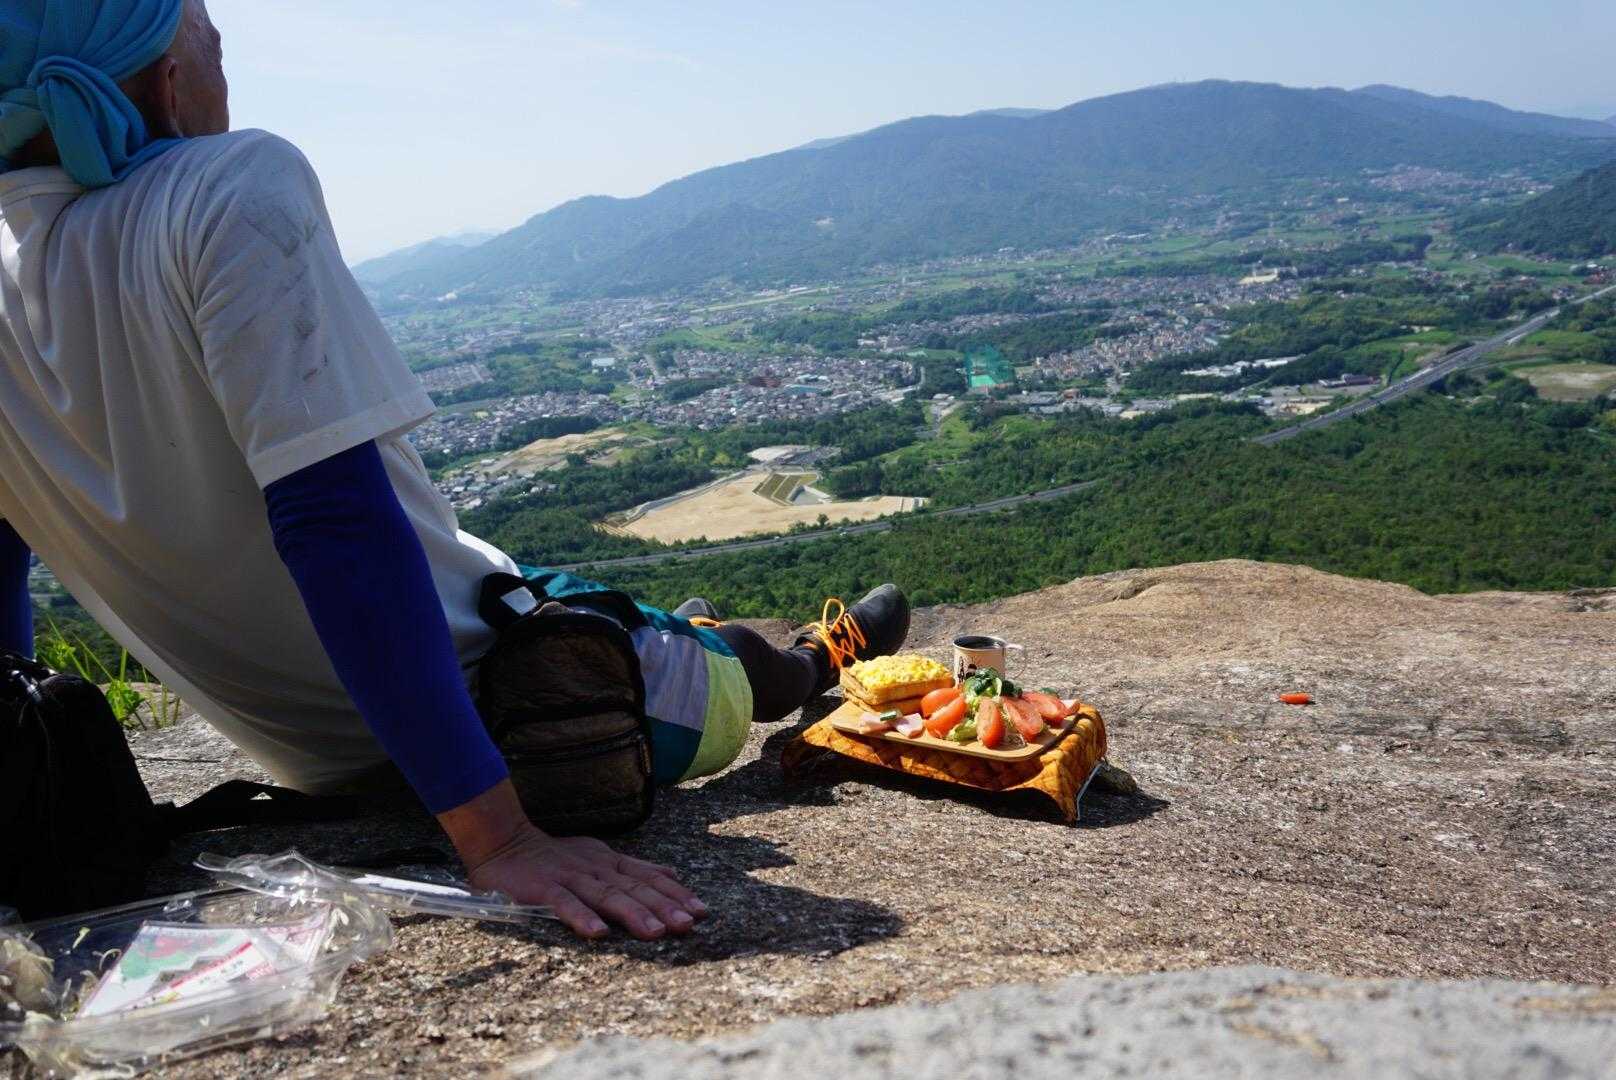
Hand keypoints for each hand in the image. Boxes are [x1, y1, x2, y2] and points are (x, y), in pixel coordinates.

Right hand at [466, 826, 707, 940]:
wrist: (504, 841)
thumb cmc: (555, 855)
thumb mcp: (599, 856)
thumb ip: (633, 867)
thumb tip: (671, 873)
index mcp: (609, 862)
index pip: (649, 877)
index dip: (676, 893)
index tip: (701, 910)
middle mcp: (596, 868)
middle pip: (635, 888)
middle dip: (664, 907)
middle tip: (688, 925)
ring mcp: (570, 877)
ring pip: (607, 895)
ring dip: (633, 913)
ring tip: (655, 932)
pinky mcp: (543, 888)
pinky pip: (565, 903)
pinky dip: (582, 917)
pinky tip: (598, 934)